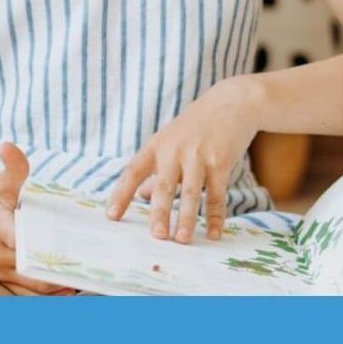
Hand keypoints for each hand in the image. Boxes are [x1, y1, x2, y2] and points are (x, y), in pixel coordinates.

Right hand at [0, 142, 73, 294]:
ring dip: (57, 289)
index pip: (30, 248)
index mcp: (1, 230)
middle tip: (91, 272)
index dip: (54, 255)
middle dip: (63, 277)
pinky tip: (65, 290)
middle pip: (36, 276)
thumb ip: (12, 168)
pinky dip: (45, 295)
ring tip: (83, 282)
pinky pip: (24, 295)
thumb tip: (8, 146)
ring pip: (32, 291)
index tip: (79, 255)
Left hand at [106, 81, 260, 242]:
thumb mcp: (170, 142)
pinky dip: (216, 215)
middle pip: (164, 186)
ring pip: (191, 192)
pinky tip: (214, 233)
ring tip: (183, 240)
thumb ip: (156, 170)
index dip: (121, 194)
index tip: (111, 216)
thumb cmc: (195, 127)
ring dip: (188, 218)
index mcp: (156, 146)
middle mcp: (175, 150)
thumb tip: (140, 195)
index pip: (133, 172)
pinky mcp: (221, 160)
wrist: (231, 103)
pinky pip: (216, 193)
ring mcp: (199, 155)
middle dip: (160, 212)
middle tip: (157, 236)